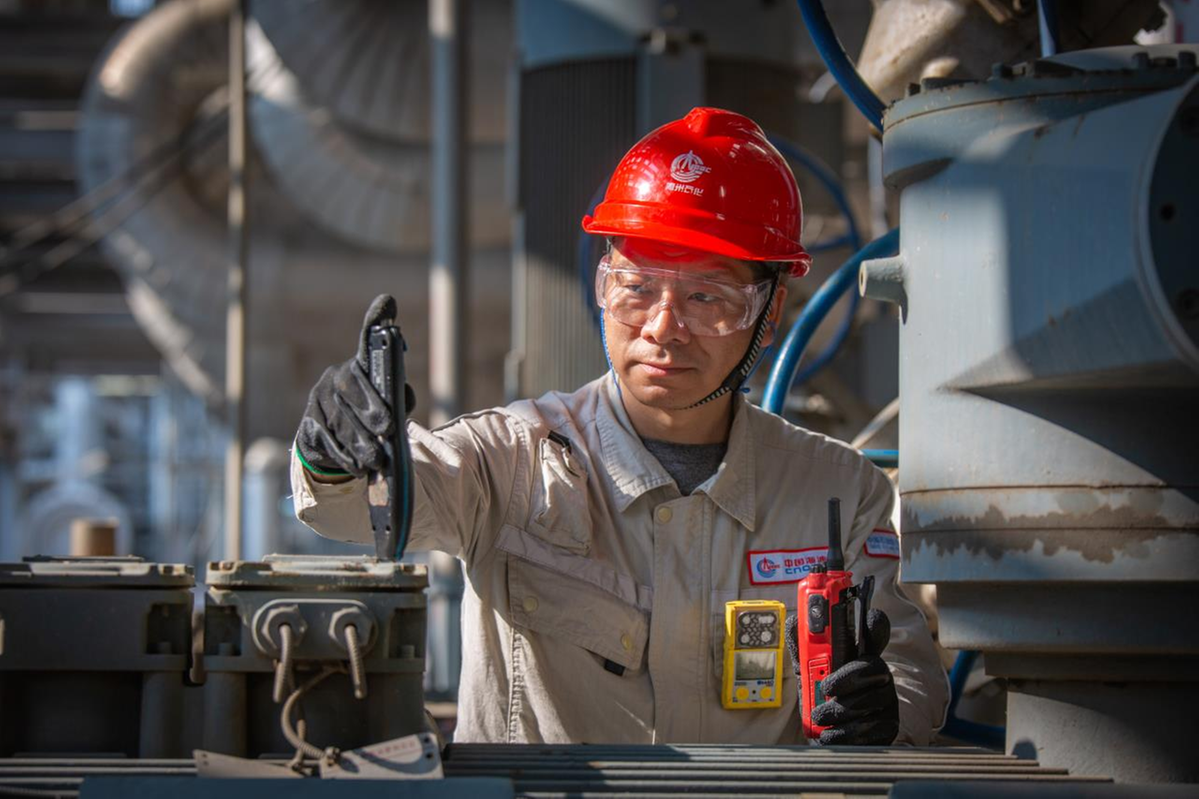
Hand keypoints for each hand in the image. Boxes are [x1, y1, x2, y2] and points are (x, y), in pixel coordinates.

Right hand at [295, 294, 414, 476]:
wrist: (333, 447)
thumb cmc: (370, 422)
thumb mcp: (388, 408)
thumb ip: (399, 399)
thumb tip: (402, 399)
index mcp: (358, 369)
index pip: (368, 343)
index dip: (375, 321)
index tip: (387, 301)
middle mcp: (334, 378)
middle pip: (351, 391)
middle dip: (371, 412)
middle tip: (388, 430)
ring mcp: (317, 401)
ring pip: (339, 420)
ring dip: (360, 442)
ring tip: (377, 459)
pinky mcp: (307, 425)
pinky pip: (327, 440)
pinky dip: (345, 455)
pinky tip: (358, 466)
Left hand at [809, 608, 899, 745]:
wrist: (828, 732)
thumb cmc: (820, 696)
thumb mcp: (807, 671)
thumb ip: (802, 649)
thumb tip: (794, 623)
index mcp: (860, 654)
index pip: (875, 632)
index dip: (873, 624)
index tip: (865, 618)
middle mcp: (878, 674)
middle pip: (874, 666)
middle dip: (847, 677)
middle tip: (825, 687)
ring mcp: (886, 699)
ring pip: (870, 700)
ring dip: (839, 709)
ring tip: (820, 716)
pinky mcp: (887, 725)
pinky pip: (871, 728)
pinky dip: (845, 732)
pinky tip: (830, 733)